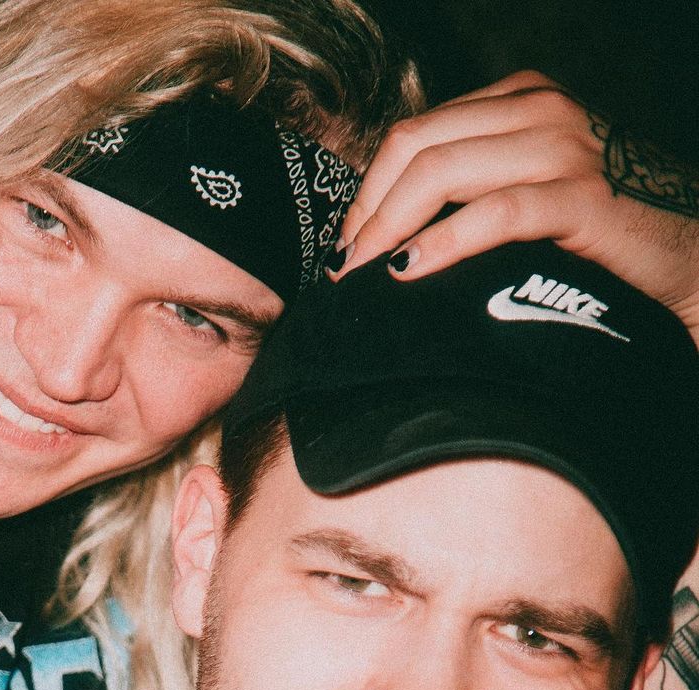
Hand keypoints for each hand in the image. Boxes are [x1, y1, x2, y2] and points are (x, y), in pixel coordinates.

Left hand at [332, 71, 698, 343]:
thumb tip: (393, 232)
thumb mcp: (532, 190)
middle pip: (416, 147)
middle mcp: (538, 111)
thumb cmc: (604, 231)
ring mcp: (562, 148)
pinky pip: (496, 211)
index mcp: (520, 102)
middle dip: (367, 209)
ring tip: (361, 272)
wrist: (691, 250)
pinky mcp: (583, 197)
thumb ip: (474, 189)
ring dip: (389, 227)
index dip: (369, 190)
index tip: (345, 241)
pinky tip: (408, 267)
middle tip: (341, 265)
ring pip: (444, 171)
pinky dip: (444, 241)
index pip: (415, 135)